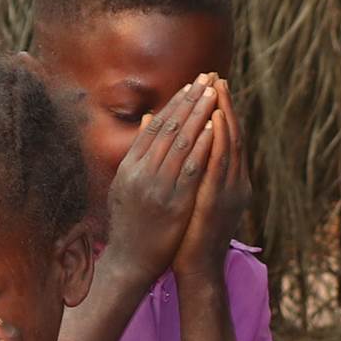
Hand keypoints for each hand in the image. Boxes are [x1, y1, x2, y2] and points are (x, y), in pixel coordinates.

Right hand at [100, 77, 217, 288]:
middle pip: (168, 128)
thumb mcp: (126, 185)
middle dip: (189, 101)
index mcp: (129, 167)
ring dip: (199, 115)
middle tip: (207, 78)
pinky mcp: (173, 202)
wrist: (129, 262)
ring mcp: (156, 187)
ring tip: (214, 94)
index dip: (174, 104)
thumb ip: (138, 153)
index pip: (155, 127)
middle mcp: (140, 172)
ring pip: (180, 142)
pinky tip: (215, 127)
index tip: (192, 85)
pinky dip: (203, 145)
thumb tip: (149, 119)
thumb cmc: (130, 225)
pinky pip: (191, 167)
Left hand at [177, 80, 247, 288]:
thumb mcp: (191, 196)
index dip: (222, 111)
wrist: (196, 269)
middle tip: (218, 77)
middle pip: (232, 135)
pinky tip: (213, 121)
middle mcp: (236, 183)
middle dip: (224, 105)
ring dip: (224, 115)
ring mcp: (231, 192)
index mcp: (230, 181)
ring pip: (230, 146)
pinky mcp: (219, 201)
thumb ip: (192, 170)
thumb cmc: (191, 235)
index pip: (227, 139)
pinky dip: (217, 141)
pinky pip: (220, 165)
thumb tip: (184, 149)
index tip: (214, 86)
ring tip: (217, 90)